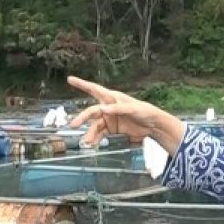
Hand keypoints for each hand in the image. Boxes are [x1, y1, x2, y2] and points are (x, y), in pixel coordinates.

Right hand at [67, 75, 184, 154]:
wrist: (154, 126)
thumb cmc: (145, 112)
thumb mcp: (133, 108)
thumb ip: (118, 109)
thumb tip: (103, 109)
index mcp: (112, 98)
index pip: (94, 89)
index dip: (82, 84)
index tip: (70, 79)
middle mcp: (108, 108)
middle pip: (91, 111)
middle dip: (82, 117)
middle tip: (73, 124)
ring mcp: (109, 119)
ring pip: (95, 126)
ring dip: (90, 133)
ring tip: (87, 142)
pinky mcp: (112, 129)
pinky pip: (101, 134)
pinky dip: (96, 139)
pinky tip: (92, 144)